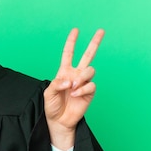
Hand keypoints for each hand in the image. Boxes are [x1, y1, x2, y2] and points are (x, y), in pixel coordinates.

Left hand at [44, 28, 103, 149]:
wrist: (59, 121)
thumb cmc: (52, 106)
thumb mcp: (48, 93)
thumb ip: (57, 83)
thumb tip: (70, 80)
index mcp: (64, 72)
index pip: (68, 54)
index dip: (71, 42)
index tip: (76, 30)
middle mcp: (76, 75)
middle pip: (88, 55)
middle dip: (94, 43)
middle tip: (101, 31)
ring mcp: (83, 83)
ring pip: (90, 70)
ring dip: (81, 77)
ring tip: (73, 86)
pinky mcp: (89, 93)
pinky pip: (90, 85)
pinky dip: (82, 89)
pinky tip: (75, 94)